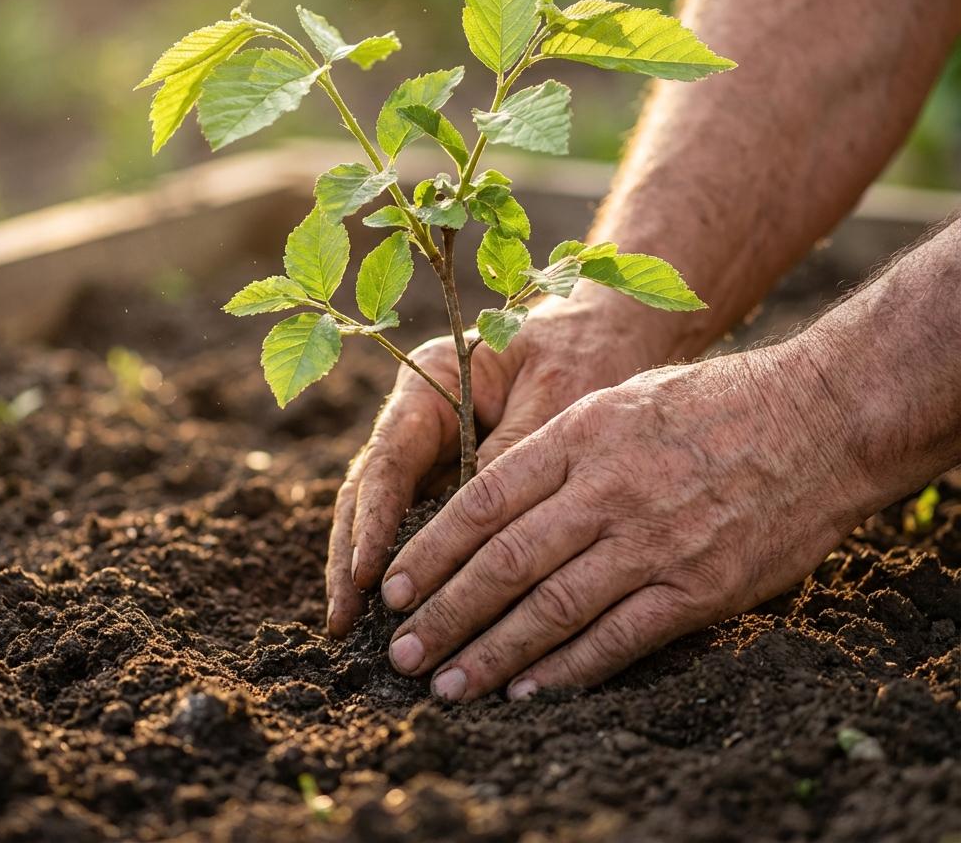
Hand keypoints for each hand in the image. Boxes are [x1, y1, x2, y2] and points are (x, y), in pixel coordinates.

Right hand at [326, 296, 652, 635]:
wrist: (617, 330)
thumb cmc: (587, 352)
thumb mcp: (555, 396)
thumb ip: (511, 455)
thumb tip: (472, 528)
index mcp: (432, 379)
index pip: (389, 455)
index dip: (373, 517)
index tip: (366, 576)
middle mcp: (421, 417)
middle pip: (371, 489)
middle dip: (352, 556)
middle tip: (343, 621)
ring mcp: (435, 449)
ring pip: (388, 513)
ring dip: (369, 571)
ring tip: (353, 630)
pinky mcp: (457, 478)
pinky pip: (429, 525)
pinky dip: (418, 568)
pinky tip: (407, 613)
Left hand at [378, 340, 874, 699]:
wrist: (819, 419)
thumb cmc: (714, 403)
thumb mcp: (622, 400)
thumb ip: (560, 448)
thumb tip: (494, 500)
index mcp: (582, 437)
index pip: (484, 502)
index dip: (431, 550)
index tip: (393, 587)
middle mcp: (608, 489)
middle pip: (505, 562)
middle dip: (445, 613)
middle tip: (401, 652)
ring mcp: (654, 540)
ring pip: (552, 608)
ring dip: (492, 653)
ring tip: (447, 683)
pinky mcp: (699, 586)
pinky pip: (620, 637)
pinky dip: (568, 669)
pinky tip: (527, 691)